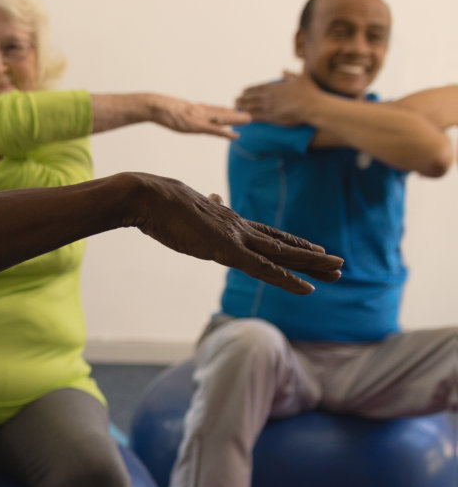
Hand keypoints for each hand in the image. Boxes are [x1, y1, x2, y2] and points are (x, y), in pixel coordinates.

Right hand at [122, 172, 341, 294]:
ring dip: (313, 263)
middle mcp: (239, 228)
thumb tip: (214, 197)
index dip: (291, 242)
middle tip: (339, 264)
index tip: (313, 247)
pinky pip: (265, 270)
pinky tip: (307, 289)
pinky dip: (288, 280)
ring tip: (339, 270)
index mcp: (229, 221)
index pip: (268, 234)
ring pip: (283, 254)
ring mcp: (236, 239)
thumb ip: (206, 207)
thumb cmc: (159, 203)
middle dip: (311, 256)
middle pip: (283, 244)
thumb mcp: (188, 206)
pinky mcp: (227, 251)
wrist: (148, 198)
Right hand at [149, 94, 249, 138]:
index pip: (211, 108)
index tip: (234, 110)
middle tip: (249, 115)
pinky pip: (214, 130)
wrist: (154, 106)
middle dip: (234, 114)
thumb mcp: (167, 110)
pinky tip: (235, 135)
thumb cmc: (157, 108)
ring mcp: (198, 117)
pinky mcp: (196, 125)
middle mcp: (198, 111)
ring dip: (235, 120)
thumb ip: (174, 111)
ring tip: (248, 120)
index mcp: (192, 108)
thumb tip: (171, 112)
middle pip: (220, 112)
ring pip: (221, 118)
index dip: (223, 110)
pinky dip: (225, 133)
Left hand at [235, 71, 322, 127]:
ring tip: (235, 107)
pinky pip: (257, 117)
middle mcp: (269, 96)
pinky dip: (248, 116)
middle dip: (242, 98)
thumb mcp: (300, 78)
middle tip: (235, 100)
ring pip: (251, 107)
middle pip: (251, 97)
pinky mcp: (272, 117)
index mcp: (275, 87)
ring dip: (242, 107)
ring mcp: (269, 107)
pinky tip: (243, 117)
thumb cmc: (310, 92)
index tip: (242, 91)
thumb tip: (282, 70)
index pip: (257, 88)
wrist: (313, 107)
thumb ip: (289, 75)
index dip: (249, 90)